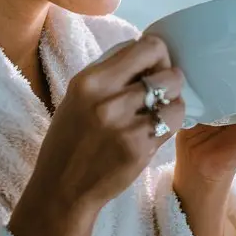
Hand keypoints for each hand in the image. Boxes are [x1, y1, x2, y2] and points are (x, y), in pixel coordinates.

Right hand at [21, 34, 186, 219]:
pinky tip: (157, 129)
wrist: (62, 189)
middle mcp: (105, 99)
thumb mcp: (78, 97)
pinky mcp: (138, 148)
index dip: (157, 56)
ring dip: (173, 101)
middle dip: (170, 77)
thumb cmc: (70, 140)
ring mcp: (123, 124)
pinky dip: (171, 123)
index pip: (144, 46)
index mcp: (89, 80)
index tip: (153, 69)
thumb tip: (147, 50)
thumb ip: (109, 73)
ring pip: (174, 95)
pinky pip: (172, 122)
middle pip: (165, 69)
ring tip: (159, 111)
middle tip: (162, 92)